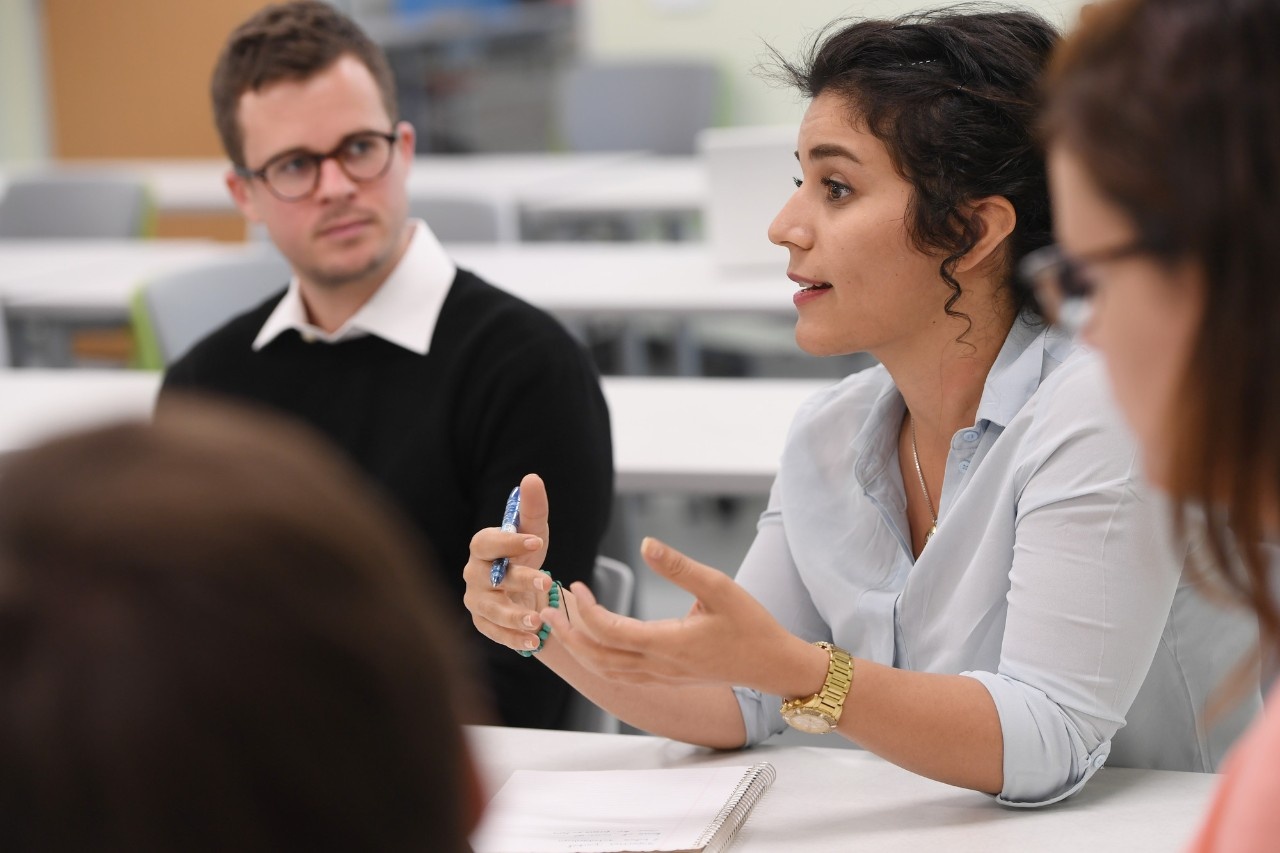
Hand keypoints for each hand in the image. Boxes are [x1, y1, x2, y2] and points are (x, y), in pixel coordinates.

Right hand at [462, 472, 554, 653]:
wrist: (523, 590)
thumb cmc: (526, 556)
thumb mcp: (534, 532)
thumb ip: (532, 508)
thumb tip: (532, 477)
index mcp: (482, 547)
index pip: (487, 542)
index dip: (509, 542)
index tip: (536, 541)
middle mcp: (474, 574)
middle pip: (490, 578)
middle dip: (518, 580)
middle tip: (546, 581)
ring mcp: (476, 601)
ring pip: (491, 610)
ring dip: (514, 616)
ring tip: (539, 621)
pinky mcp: (484, 625)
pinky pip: (496, 634)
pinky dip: (515, 638)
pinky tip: (534, 641)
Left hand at [542, 537, 818, 694]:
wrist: (772, 664)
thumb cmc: (750, 624)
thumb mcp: (719, 586)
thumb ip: (679, 566)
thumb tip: (647, 542)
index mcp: (668, 644)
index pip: (611, 632)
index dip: (586, 611)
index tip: (575, 586)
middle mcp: (659, 666)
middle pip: (597, 657)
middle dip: (567, 633)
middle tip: (545, 607)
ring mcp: (661, 677)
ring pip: (605, 671)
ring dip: (578, 649)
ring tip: (559, 624)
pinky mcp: (665, 679)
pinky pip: (619, 675)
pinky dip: (596, 660)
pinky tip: (590, 643)